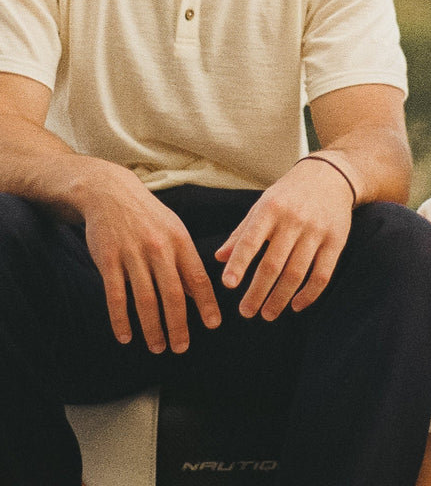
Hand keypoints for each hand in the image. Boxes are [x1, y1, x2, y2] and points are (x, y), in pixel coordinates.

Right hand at [81, 162, 221, 353]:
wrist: (110, 192)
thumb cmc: (148, 216)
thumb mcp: (173, 230)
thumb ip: (185, 261)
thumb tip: (199, 294)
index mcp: (179, 240)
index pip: (197, 277)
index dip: (206, 303)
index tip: (213, 325)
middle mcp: (158, 248)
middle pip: (172, 294)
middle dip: (178, 325)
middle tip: (181, 347)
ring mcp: (132, 254)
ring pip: (145, 300)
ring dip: (152, 328)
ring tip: (157, 347)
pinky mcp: (108, 259)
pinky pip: (115, 296)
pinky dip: (121, 320)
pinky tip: (126, 336)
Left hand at [215, 157, 353, 320]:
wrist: (330, 176)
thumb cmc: (288, 194)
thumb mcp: (262, 205)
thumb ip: (242, 232)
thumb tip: (219, 258)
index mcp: (271, 208)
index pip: (251, 239)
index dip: (239, 263)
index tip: (228, 285)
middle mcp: (294, 219)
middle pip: (273, 264)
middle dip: (257, 292)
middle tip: (246, 312)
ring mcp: (316, 230)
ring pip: (296, 273)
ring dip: (280, 299)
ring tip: (267, 314)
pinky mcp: (336, 241)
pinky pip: (322, 275)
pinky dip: (309, 295)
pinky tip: (296, 305)